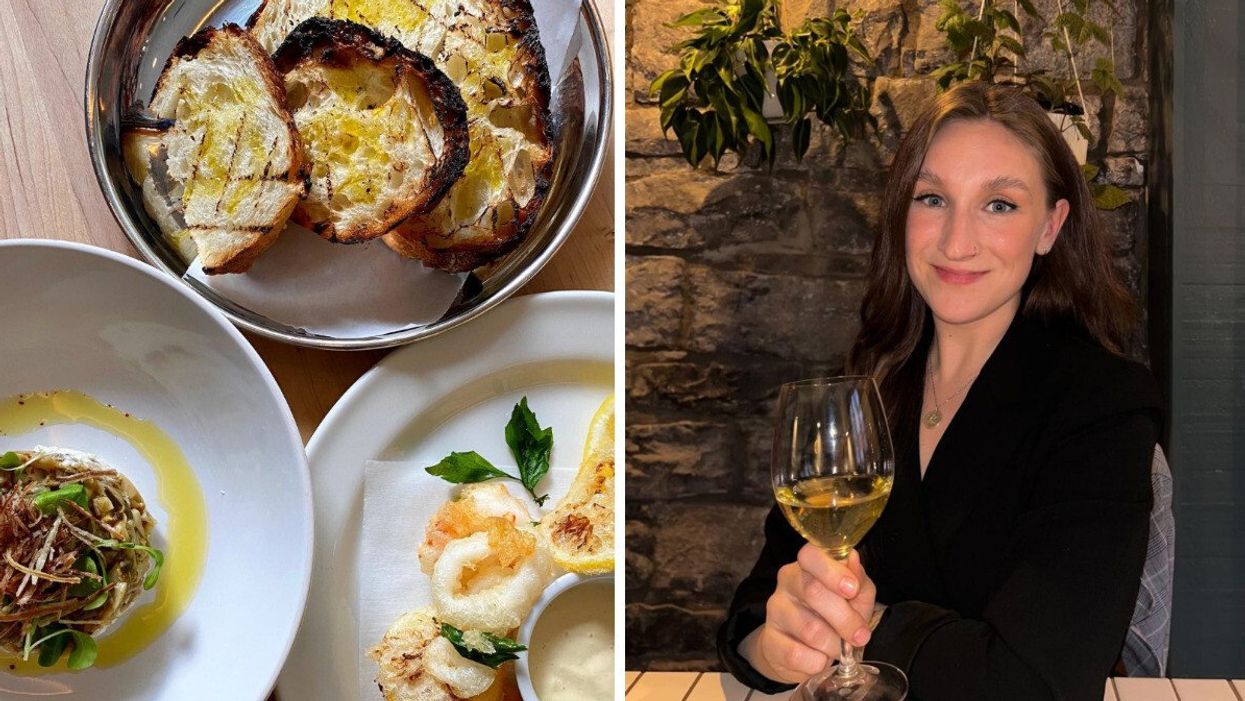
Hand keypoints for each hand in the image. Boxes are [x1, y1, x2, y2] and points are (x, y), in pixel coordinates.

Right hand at [738, 545, 876, 684]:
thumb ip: (859, 581)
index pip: (810, 555)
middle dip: (845, 619)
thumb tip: (853, 560)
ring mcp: (775, 611)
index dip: (832, 571)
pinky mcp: (769, 640)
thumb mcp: (853, 598)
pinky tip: (819, 658)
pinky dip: (817, 662)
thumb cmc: (832, 617)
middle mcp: (786, 583)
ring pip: (810, 629)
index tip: (852, 589)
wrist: (798, 651)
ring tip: (837, 648)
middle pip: (813, 592)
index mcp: (807, 567)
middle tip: (860, 636)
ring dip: (833, 645)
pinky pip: (797, 654)